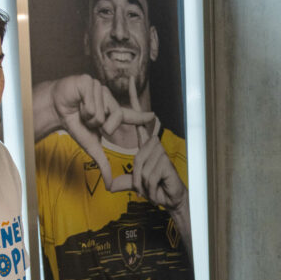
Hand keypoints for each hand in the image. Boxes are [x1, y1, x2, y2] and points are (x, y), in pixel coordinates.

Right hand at [43, 75, 152, 187]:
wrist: (55, 110)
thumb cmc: (75, 124)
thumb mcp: (91, 146)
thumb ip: (103, 163)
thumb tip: (109, 185)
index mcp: (111, 112)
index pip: (130, 116)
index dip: (141, 117)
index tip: (153, 116)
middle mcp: (109, 99)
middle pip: (116, 117)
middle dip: (101, 125)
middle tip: (87, 119)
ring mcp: (100, 88)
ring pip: (102, 112)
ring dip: (88, 116)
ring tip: (81, 111)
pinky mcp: (90, 82)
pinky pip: (92, 104)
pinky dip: (82, 108)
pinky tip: (77, 103)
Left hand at [109, 80, 187, 212]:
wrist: (171, 199)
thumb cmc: (156, 188)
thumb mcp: (136, 184)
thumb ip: (122, 182)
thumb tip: (109, 186)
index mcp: (146, 144)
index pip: (138, 119)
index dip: (134, 99)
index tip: (130, 80)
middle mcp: (154, 144)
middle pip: (137, 160)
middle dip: (139, 179)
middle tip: (148, 187)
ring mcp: (160, 152)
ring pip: (141, 168)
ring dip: (144, 183)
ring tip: (153, 186)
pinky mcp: (164, 161)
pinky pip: (147, 175)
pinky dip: (150, 186)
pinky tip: (158, 186)